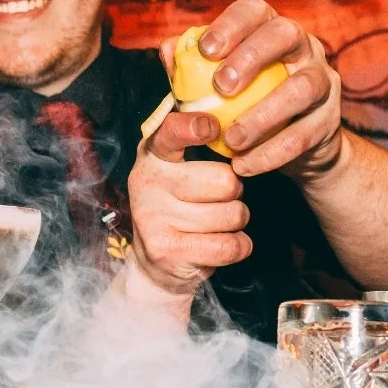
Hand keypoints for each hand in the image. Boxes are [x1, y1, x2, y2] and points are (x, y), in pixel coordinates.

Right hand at [127, 111, 251, 294]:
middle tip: (219, 199)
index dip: (194, 127)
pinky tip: (224, 243)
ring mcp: (154, 217)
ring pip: (232, 215)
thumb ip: (196, 144)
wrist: (153, 260)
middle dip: (234, 193)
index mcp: (153, 155)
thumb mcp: (177, 169)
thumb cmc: (178, 204)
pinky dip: (239, 246)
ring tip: (216, 223)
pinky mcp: (167, 249)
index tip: (212, 128)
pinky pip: (229, 245)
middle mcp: (148, 182)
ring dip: (235, 222)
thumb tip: (237, 127)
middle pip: (225, 181)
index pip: (172, 132)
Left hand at [163, 0, 342, 180]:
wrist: (294, 149)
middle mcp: (303, 47)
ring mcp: (322, 81)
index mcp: (270, 30)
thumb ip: (191, 67)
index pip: (254, 11)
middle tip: (221, 87)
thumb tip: (168, 49)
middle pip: (286, 34)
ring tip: (231, 140)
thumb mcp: (216, 85)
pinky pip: (305, 135)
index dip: (231, 25)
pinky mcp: (331, 120)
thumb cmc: (245, 105)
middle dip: (252, 56)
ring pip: (302, 87)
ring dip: (263, 115)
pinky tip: (244, 165)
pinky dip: (272, 153)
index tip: (205, 50)